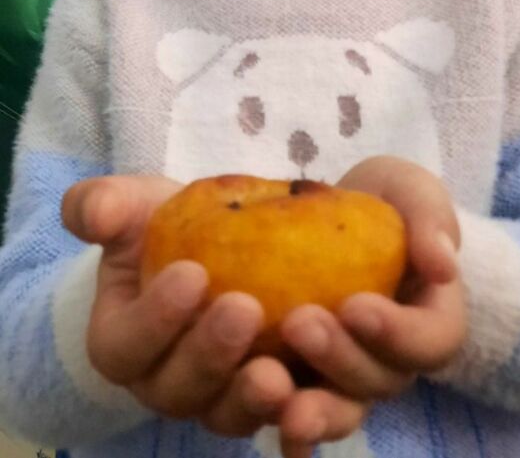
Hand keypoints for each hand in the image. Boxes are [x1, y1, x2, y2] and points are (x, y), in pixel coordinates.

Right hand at [62, 176, 295, 435]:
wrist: (226, 243)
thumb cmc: (169, 228)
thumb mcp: (135, 207)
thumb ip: (104, 205)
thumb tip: (95, 213)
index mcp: (124, 345)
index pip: (128, 345)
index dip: (155, 318)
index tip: (192, 273)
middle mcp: (167, 385)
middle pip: (181, 389)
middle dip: (210, 355)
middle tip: (245, 309)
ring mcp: (220, 400)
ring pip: (230, 416)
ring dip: (253, 399)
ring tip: (278, 372)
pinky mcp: (272, 400)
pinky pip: (287, 418)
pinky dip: (305, 412)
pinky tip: (320, 386)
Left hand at [275, 157, 466, 457]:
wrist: (334, 215)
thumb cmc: (383, 202)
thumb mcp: (410, 192)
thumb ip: (429, 220)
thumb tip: (443, 266)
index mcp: (429, 318)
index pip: (430, 341)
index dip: (397, 334)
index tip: (356, 306)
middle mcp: (390, 361)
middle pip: (376, 383)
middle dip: (338, 360)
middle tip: (299, 323)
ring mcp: (344, 379)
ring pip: (335, 411)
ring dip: (305, 405)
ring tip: (267, 380)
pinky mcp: (299, 381)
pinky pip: (289, 413)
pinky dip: (270, 421)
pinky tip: (249, 413)